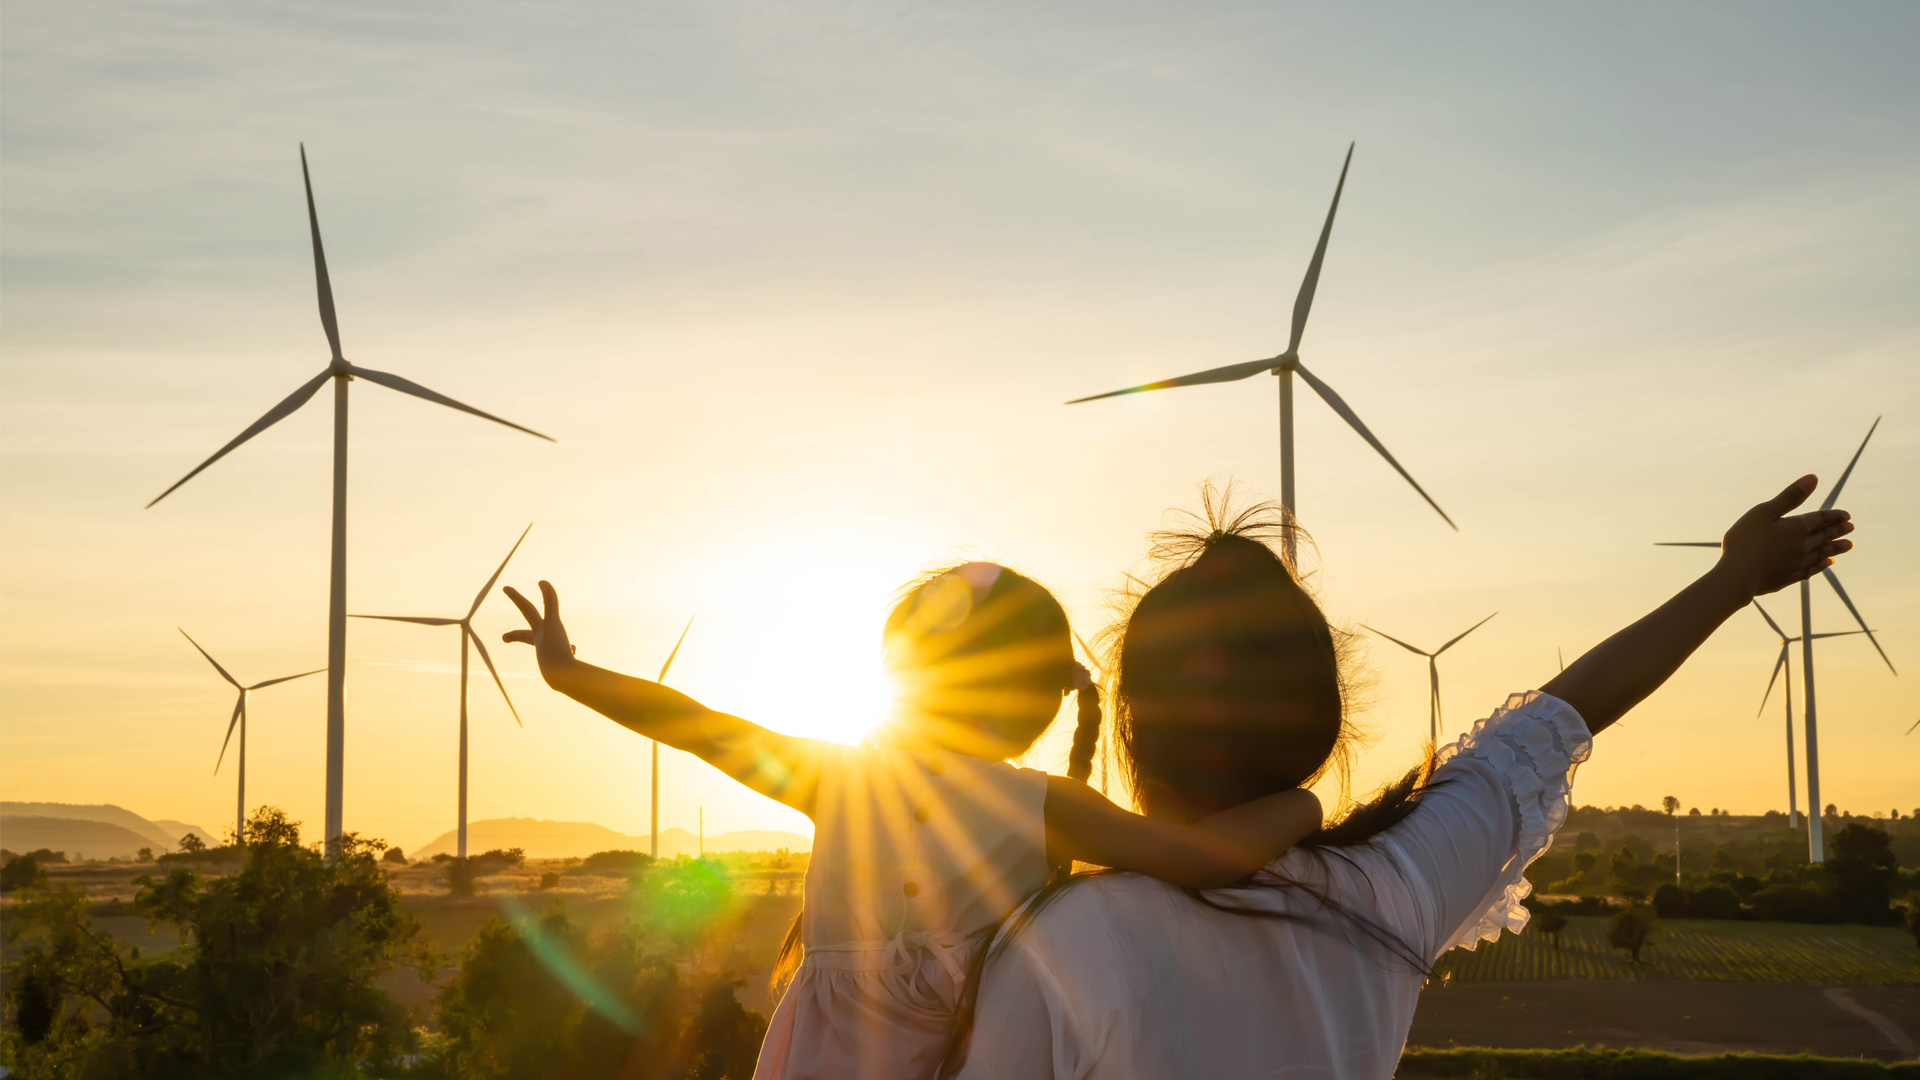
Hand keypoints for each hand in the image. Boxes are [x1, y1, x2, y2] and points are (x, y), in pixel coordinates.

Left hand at [503, 581, 576, 683]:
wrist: (563, 678)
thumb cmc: (555, 650)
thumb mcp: (554, 623)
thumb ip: (550, 601)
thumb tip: (542, 581)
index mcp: (538, 631)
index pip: (526, 609)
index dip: (516, 597)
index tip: (505, 588)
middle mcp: (541, 643)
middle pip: (526, 636)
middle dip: (517, 635)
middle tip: (505, 637)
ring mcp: (549, 655)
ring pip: (553, 646)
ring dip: (559, 644)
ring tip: (569, 648)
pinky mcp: (558, 665)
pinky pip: (566, 656)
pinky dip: (570, 654)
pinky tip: (572, 656)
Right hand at [1713, 475, 1854, 599]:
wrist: (1737, 577)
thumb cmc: (1745, 541)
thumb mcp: (1764, 512)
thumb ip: (1790, 496)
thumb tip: (1814, 478)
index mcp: (1797, 528)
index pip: (1821, 519)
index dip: (1835, 516)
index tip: (1847, 515)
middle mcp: (1802, 546)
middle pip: (1825, 536)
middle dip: (1838, 531)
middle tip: (1851, 528)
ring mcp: (1797, 563)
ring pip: (1823, 553)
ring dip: (1836, 548)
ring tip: (1849, 545)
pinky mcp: (1790, 578)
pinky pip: (1812, 569)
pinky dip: (1822, 565)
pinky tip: (1828, 563)